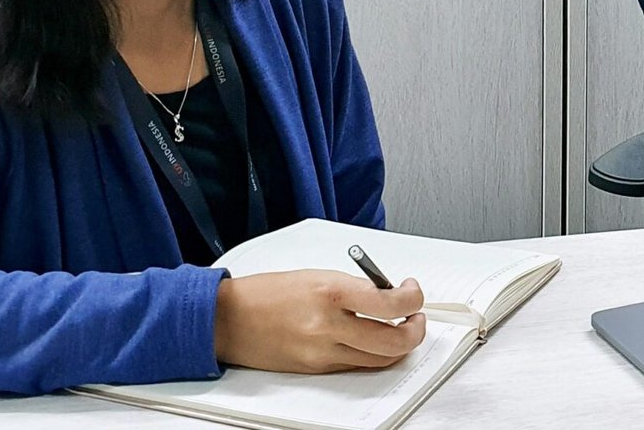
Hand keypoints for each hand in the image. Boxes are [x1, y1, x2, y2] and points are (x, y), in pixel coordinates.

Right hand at [213, 270, 426, 373]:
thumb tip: (387, 294)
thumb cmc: (266, 293)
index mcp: (330, 292)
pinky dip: (373, 354)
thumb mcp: (316, 274)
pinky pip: (358, 366)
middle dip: (416, 329)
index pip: (392, 303)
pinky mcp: (316, 369)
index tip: (412, 291)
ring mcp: (322, 352)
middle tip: (415, 315)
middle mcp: (328, 326)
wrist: (227, 319)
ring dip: (399, 345)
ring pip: (380, 359)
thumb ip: (354, 286)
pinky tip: (372, 339)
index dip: (413, 298)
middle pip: (394, 341)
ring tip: (398, 327)